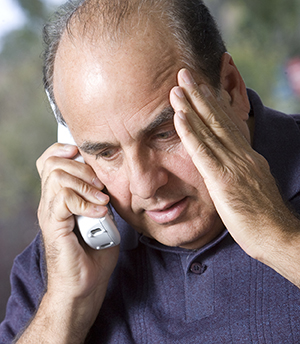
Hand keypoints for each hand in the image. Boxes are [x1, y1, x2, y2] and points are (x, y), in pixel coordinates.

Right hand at [31, 143, 118, 340]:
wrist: (85, 285)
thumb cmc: (94, 253)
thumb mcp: (102, 216)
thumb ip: (100, 196)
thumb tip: (109, 181)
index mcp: (59, 198)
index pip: (49, 161)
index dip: (63, 150)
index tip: (83, 154)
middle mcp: (50, 202)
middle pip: (53, 164)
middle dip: (82, 167)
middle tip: (100, 184)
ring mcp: (50, 213)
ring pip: (57, 177)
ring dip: (85, 184)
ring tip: (101, 199)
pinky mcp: (54, 226)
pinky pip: (64, 199)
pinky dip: (85, 201)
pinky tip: (99, 211)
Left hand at [169, 68, 299, 285]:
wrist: (276, 236)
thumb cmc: (262, 216)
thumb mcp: (251, 186)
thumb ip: (238, 170)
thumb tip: (227, 160)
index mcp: (247, 157)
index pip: (228, 124)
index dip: (212, 104)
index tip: (200, 87)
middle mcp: (242, 155)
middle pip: (218, 120)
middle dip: (200, 95)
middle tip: (185, 74)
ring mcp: (234, 166)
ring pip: (210, 130)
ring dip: (192, 107)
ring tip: (178, 87)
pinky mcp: (224, 181)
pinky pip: (204, 153)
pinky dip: (191, 133)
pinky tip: (179, 117)